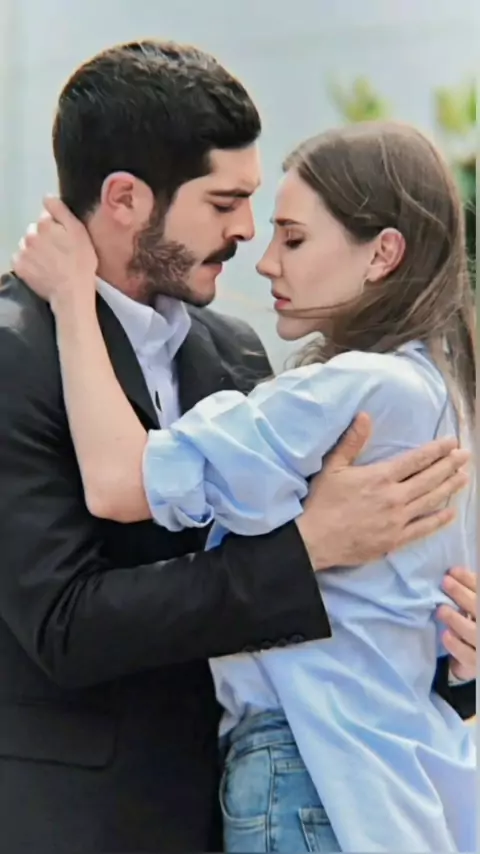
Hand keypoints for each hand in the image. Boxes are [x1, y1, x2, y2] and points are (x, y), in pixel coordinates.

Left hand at [12, 196, 97, 308]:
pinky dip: (27, 262)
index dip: (56, 226)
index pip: (46, 217)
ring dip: (34, 249)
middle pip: (34, 230)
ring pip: (26, 244)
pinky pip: (20, 258)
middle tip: (57, 252)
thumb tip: (46, 197)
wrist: (71, 292)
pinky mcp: (19, 267)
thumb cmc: (81, 262)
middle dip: (43, 237)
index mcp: (44, 224)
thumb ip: (61, 211)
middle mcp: (29, 234)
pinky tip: (40, 269)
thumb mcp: (79, 232)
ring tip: (48, 262)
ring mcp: (22, 251)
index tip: (65, 238)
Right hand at [296, 412, 468, 569]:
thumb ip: (352, 441)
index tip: (452, 443)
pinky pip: (423, 528)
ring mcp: (397, 520)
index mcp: (380, 477)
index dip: (437, 450)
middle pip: (429, 478)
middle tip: (466, 456)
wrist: (315, 540)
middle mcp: (394, 497)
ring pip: (431, 501)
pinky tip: (451, 512)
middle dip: (450, 465)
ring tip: (465, 477)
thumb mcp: (333, 467)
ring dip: (450, 488)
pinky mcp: (395, 540)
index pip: (416, 460)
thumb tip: (365, 416)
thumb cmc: (322, 502)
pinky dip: (439, 520)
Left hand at [437, 567, 475, 681]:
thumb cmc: (472, 624)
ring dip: (456, 620)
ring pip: (473, 633)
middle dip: (462, 595)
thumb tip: (452, 573)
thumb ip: (469, 592)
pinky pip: (467, 656)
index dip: (469, 580)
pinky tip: (446, 635)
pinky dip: (456, 645)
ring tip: (441, 610)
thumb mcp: (471, 606)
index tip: (452, 571)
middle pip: (478, 609)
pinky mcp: (476, 664)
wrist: (474, 656)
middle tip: (445, 582)